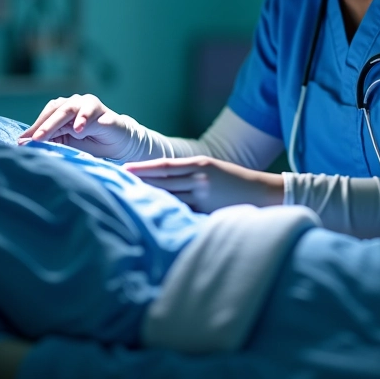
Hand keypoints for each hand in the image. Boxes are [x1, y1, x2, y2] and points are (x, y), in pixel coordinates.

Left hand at [17, 94, 135, 158]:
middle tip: (35, 139)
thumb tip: (23, 142)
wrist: (118, 144)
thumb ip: (49, 139)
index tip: (22, 142)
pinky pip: (95, 114)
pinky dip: (86, 119)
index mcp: (64, 109)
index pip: (46, 115)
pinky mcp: (106, 114)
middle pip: (57, 111)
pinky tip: (80, 128)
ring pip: (73, 109)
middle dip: (45, 126)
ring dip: (60, 121)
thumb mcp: (66, 142)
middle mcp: (76, 104)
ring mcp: (91, 106)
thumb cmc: (90, 143)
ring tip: (50, 134)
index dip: (35, 127)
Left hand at [122, 156, 283, 212]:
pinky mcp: (208, 212)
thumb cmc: (235, 181)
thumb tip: (161, 182)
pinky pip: (183, 211)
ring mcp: (203, 197)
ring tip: (127, 198)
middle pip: (162, 182)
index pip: (164, 167)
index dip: (143, 168)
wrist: (264, 192)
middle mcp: (199, 179)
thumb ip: (189, 175)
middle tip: (115, 183)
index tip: (123, 169)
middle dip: (140, 182)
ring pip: (169, 197)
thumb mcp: (212, 170)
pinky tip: (154, 214)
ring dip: (149, 197)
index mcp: (199, 164)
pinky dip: (168, 211)